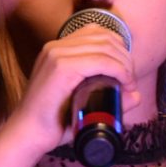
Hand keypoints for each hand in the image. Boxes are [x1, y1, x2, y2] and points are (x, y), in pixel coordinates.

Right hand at [0, 22, 139, 163]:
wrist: (29, 134)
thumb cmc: (54, 121)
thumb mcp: (81, 100)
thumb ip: (107, 94)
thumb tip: (136, 95)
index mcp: (57, 49)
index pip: (97, 32)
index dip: (119, 48)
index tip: (127, 71)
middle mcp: (55, 47)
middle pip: (104, 37)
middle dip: (125, 56)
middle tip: (131, 79)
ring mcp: (57, 55)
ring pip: (105, 47)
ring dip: (125, 63)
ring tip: (129, 83)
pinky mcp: (61, 67)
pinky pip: (101, 61)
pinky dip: (119, 70)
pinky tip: (125, 83)